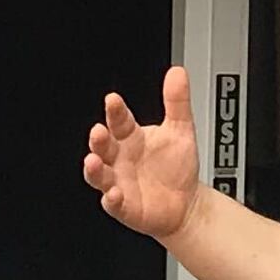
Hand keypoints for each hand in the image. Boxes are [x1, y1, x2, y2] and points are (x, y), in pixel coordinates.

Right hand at [85, 66, 202, 244]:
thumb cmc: (177, 167)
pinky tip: (114, 194)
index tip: (112, 99)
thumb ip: (177, 102)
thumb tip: (177, 72)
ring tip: (92, 161)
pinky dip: (112, 199)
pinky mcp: (123, 206)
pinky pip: (113, 203)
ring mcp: (118, 182)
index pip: (119, 120)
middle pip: (103, 146)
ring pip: (99, 175)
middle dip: (98, 139)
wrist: (186, 203)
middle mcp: (119, 159)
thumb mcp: (181, 130)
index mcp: (130, 137)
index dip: (115, 111)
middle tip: (98, 131)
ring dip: (94, 169)